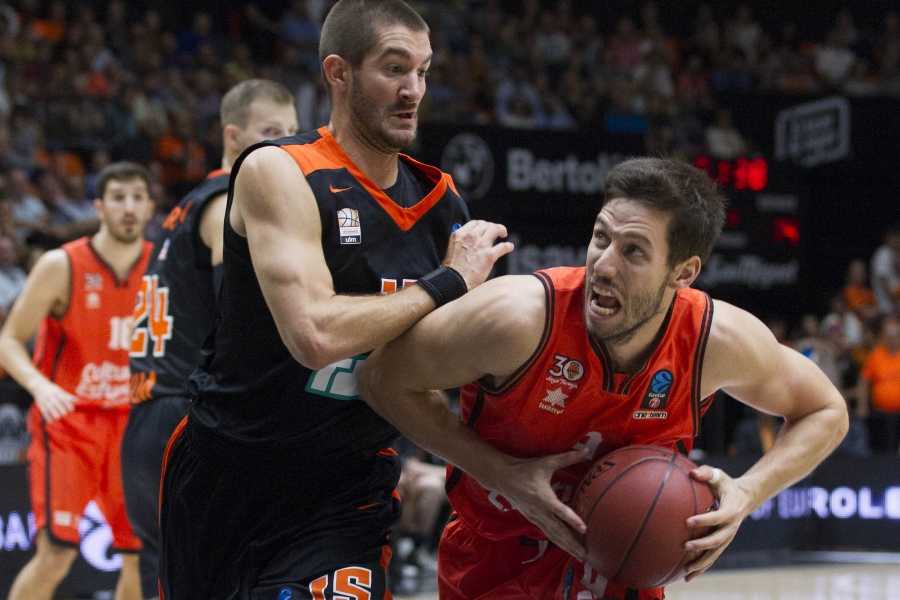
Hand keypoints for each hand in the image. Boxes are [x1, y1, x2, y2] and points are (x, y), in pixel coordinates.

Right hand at [31, 380, 76, 421]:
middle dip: (61, 410)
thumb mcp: (60, 390)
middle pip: (57, 404)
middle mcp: (52, 397)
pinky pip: (44, 412)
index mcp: (58, 393)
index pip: (64, 399)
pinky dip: (47, 417)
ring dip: (54, 414)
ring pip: (50, 408)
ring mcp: (45, 401)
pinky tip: (51, 422)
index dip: (68, 405)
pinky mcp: (40, 405)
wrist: (39, 386)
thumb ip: (68, 396)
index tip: (71, 410)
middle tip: (66, 415)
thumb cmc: (53, 389)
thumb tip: (77, 400)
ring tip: (58, 418)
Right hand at [442, 220, 513, 289]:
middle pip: (486, 224)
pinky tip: (509, 247)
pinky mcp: (489, 255)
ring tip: (503, 235)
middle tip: (496, 231)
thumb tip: (468, 242)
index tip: (485, 228)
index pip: (475, 223)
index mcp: (459, 234)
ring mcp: (481, 245)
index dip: (482, 225)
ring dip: (501, 230)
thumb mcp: (451, 250)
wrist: (454, 281)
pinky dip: (508, 246)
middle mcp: (471, 236)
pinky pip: (503, 246)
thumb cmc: (452, 270)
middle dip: (492, 227)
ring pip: (496, 229)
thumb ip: (461, 243)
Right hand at [487, 448, 589, 561]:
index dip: (572, 520)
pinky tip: (566, 547)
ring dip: (566, 546)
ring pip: (553, 535)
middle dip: (572, 543)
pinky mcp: (532, 519)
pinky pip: (547, 533)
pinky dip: (558, 541)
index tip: (584, 529)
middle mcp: (539, 511)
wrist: (502, 477)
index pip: (560, 511)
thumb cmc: (525, 469)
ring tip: (580, 556)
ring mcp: (535, 517)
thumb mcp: (546, 462)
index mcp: (543, 497)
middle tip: (585, 554)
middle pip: (558, 531)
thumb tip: (586, 451)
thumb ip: (567, 458)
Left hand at [682, 466, 753, 581]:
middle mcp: (731, 527)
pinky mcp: (723, 543)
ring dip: (702, 563)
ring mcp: (728, 537)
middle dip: (702, 545)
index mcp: (731, 510)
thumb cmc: (726, 484)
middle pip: (718, 539)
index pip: (718, 517)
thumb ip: (706, 473)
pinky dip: (702, 567)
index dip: (704, 520)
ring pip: (716, 553)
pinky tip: (688, 576)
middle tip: (685, 546)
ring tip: (686, 570)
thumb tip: (691, 473)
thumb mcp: (719, 475)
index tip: (688, 521)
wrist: (745, 497)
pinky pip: (713, 557)